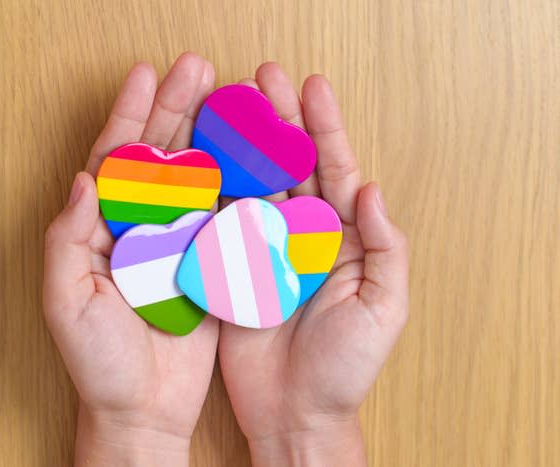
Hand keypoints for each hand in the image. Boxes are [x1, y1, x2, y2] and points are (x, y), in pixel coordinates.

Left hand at [43, 53, 217, 466]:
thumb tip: (82, 178)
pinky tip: (248, 152)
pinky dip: (235, 181)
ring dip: (208, 134)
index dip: (128, 116)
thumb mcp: (65, 302)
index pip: (114, 161)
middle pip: (158, 157)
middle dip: (175, 108)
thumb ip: (67, 239)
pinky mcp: (206, 263)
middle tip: (198, 68)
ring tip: (227, 94)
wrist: (143, 410)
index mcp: (100, 231)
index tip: (145, 75)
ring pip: (194, 176)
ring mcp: (175, 243)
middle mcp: (139, 229)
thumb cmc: (97, 363)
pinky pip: (221, 215)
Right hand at [218, 63, 408, 465]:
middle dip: (281, 121)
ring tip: (230, 103)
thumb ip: (385, 249)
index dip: (324, 129)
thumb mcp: (383, 310)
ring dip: (244, 146)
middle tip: (264, 77)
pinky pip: (224, 224)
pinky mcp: (233, 270)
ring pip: (255, 187)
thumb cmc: (346, 370)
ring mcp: (266, 251)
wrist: (295, 414)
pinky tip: (205, 158)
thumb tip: (371, 189)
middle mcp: (304, 237)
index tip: (311, 88)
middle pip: (292, 168)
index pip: (336, 173)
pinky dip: (216, 191)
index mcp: (344, 241)